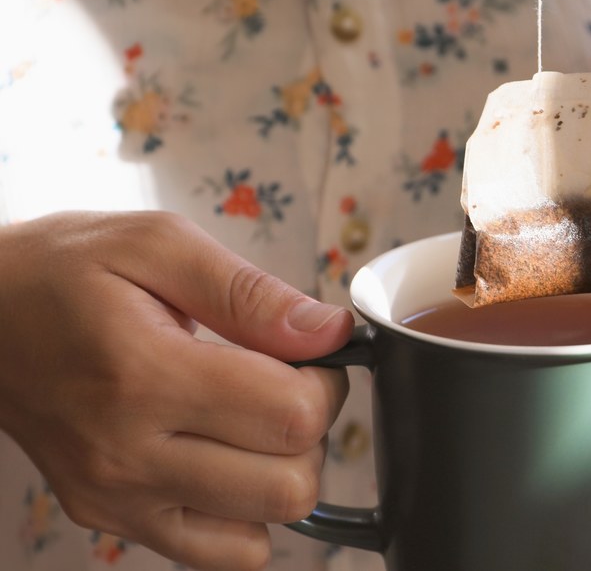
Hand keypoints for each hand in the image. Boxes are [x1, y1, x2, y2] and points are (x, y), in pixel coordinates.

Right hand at [0, 211, 351, 570]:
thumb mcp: (158, 245)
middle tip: (284, 385)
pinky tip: (228, 459)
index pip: (292, 416)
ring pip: (265, 528)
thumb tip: (331, 333)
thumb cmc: (65, 272)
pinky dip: (247, 515)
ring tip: (250, 421)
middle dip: (311, 432)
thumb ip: (253, 292)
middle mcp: (127, 454)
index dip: (325, 382)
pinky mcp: (111, 520)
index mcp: (144, 376)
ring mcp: (117, 499)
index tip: (306, 354)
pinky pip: (222, 554)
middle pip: (289, 486)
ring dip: (283, 474)